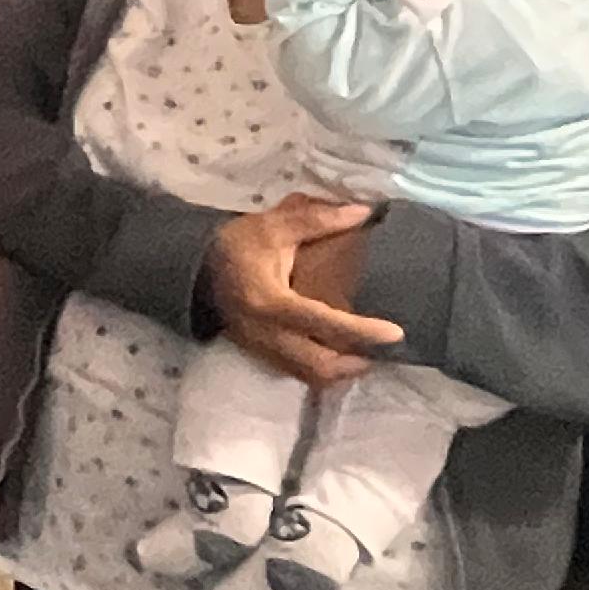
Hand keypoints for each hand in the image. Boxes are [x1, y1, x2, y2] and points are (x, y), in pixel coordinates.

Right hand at [202, 195, 399, 387]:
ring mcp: (262, 348)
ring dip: (342, 372)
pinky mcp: (261, 354)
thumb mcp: (272, 226)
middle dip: (356, 363)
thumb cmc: (235, 245)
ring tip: (367, 356)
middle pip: (320, 365)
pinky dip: (325, 370)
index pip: (323, 323)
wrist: (193, 268)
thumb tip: (362, 213)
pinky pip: (299, 373)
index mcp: (270, 302)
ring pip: (310, 376)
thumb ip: (315, 219)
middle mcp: (266, 333)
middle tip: (383, 351)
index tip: (395, 333)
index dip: (361, 331)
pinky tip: (340, 356)